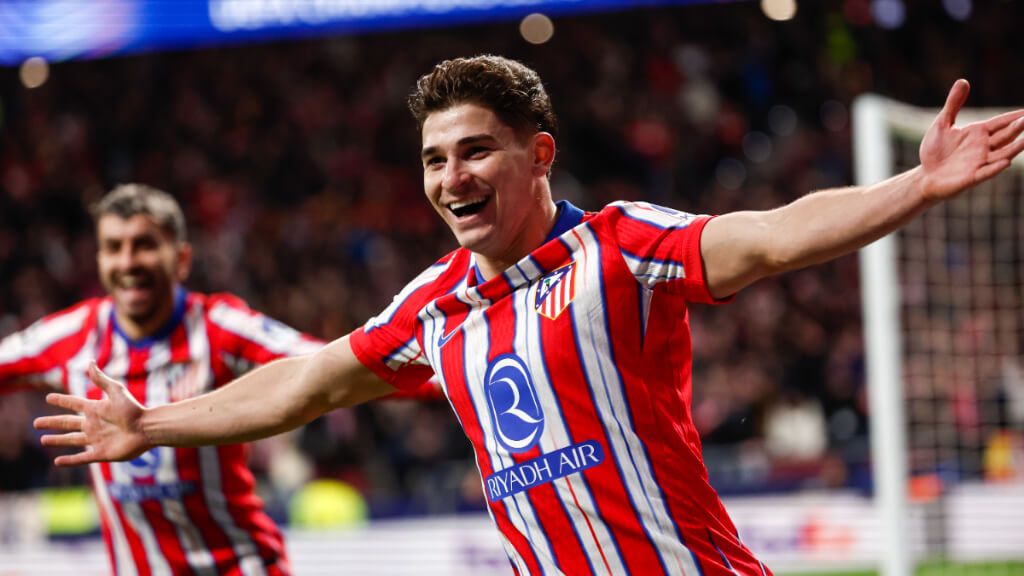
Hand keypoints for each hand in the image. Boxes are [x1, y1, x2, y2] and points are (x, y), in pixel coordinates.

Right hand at [33, 362, 150, 465]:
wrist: (146, 429)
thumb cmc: (133, 409)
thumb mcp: (116, 392)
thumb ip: (101, 380)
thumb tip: (90, 362)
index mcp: (96, 409)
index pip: (73, 404)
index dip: (61, 401)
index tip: (49, 397)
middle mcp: (93, 424)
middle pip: (67, 423)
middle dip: (52, 423)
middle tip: (36, 423)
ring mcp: (96, 439)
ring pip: (71, 440)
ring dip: (57, 440)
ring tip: (44, 440)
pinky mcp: (101, 453)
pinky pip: (82, 458)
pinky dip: (70, 460)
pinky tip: (58, 461)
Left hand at [919, 79, 1023, 200]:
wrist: (925, 176)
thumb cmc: (935, 150)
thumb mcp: (942, 123)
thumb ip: (953, 104)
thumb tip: (963, 80)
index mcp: (979, 132)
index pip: (1002, 122)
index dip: (1016, 116)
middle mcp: (984, 146)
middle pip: (1006, 135)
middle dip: (1019, 127)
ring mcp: (980, 162)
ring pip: (1002, 153)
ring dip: (1015, 147)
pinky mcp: (971, 177)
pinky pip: (986, 172)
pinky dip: (995, 167)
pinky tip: (1004, 162)